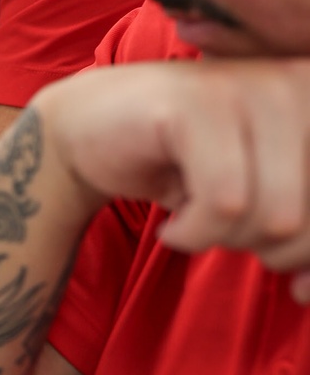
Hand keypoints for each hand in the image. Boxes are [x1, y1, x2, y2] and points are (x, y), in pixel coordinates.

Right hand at [40, 57, 309, 289]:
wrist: (87, 132)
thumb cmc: (185, 169)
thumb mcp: (267, 199)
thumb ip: (301, 233)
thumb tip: (308, 290)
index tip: (297, 285)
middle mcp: (300, 85)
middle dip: (272, 251)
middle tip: (231, 236)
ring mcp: (251, 86)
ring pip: (277, 216)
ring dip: (226, 241)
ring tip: (198, 222)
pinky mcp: (199, 104)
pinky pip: (225, 205)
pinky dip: (193, 235)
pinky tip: (173, 225)